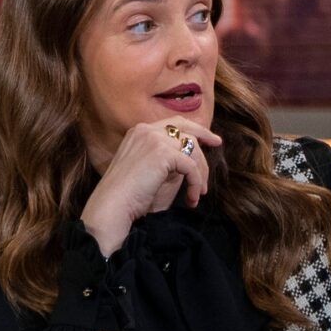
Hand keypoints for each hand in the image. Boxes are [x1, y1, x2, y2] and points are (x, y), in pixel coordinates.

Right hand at [80, 117, 221, 255]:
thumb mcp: (152, 172)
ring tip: (198, 193)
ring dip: (200, 171)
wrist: (113, 206)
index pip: (173, 123)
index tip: (210, 137)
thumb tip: (193, 159)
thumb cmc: (130, 197)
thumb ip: (169, 161)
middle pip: (186, 129)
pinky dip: (196, 183)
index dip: (195, 128)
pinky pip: (191, 166)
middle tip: (218, 146)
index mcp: (139, 132)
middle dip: (205, 137)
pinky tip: (192, 198)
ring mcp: (154, 139)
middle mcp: (146, 130)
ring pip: (192, 148)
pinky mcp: (162, 152)